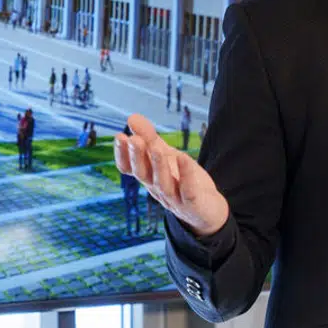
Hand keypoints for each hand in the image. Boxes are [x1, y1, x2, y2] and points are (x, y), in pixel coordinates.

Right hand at [114, 113, 228, 237]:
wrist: (207, 210)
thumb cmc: (181, 181)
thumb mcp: (166, 156)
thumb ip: (149, 138)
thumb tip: (131, 117)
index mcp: (148, 176)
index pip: (129, 168)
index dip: (122, 154)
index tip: (119, 136)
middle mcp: (156, 188)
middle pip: (142, 174)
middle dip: (137, 157)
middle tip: (133, 139)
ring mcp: (174, 198)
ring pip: (162, 183)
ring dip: (158, 166)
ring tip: (155, 147)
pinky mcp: (192, 204)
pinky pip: (188, 191)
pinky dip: (186, 175)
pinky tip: (184, 158)